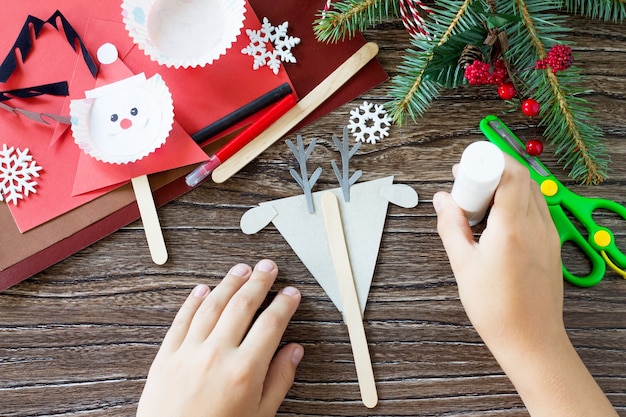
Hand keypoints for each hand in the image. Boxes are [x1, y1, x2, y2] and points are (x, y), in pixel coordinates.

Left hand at [136, 259, 302, 416]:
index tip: (291, 294)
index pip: (271, 324)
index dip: (284, 304)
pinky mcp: (166, 357)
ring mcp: (188, 353)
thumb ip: (279, 380)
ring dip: (229, 283)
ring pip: (212, 305)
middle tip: (268, 268)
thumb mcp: (260, 415)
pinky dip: (193, 301)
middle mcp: (216, 355)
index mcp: (244, 371)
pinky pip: (181, 320)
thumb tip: (293, 352)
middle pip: (242, 305)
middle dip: (258, 282)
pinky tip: (203, 289)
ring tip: (241, 269)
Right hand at [434, 155, 562, 353]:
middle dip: (492, 171)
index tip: (465, 168)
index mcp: (513, 228)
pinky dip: (516, 203)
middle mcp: (537, 226)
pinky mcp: (551, 244)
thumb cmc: (498, 309)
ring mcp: (549, 234)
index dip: (488, 161)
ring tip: (479, 204)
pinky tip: (496, 221)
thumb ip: (451, 226)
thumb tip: (442, 200)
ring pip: (531, 192)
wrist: (531, 340)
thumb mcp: (463, 265)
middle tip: (467, 184)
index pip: (511, 174)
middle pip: (521, 178)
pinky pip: (536, 209)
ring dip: (505, 186)